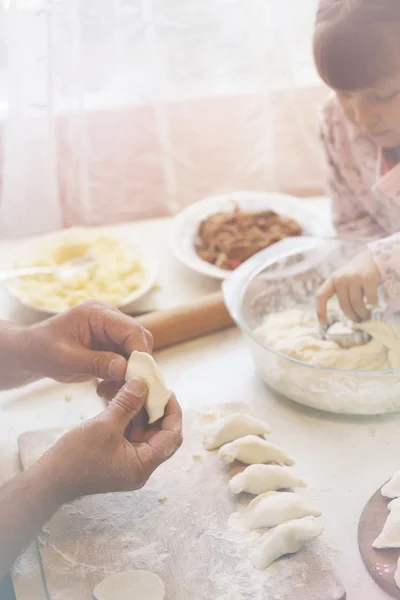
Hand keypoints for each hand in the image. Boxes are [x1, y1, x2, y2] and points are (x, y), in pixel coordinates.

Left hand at [20, 300, 152, 383]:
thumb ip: (96, 363)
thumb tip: (124, 368)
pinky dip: (122, 374)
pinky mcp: (110, 343)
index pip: (131, 329)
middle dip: (138, 363)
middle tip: (129, 386)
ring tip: (110, 388)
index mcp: (97, 313)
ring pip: (136, 350)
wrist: (30, 352)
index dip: (140, 352)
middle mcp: (109, 317)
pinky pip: (126, 359)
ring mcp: (111, 330)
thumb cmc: (42, 350)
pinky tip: (106, 386)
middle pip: (139, 337)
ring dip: (129, 372)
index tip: (139, 376)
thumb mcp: (66, 360)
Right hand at [40, 378, 182, 500]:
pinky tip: (119, 398)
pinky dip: (126, 416)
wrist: (47, 481)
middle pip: (159, 432)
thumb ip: (127, 404)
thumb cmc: (75, 459)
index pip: (171, 436)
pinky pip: (128, 433)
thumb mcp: (104, 426)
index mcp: (143, 465)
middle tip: (150, 385)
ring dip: (138, 409)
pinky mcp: (115, 456)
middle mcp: (139, 466)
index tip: (166, 391)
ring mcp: (127, 462)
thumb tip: (143, 384)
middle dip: (154, 407)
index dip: (172, 411)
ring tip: (132, 387)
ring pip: (143, 430)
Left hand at [316, 250, 380, 324]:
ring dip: (362, 314)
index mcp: (332, 279)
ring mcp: (354, 278)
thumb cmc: (355, 274)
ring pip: (356, 304)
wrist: (372, 258)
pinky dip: (372, 305)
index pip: (321, 295)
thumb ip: (342, 293)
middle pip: (344, 305)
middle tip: (358, 321)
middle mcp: (341, 278)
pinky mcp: (368, 279)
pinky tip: (373, 305)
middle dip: (352, 316)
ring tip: (366, 316)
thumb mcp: (343, 280)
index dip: (320, 310)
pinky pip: (370, 300)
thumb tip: (348, 315)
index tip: (323, 324)